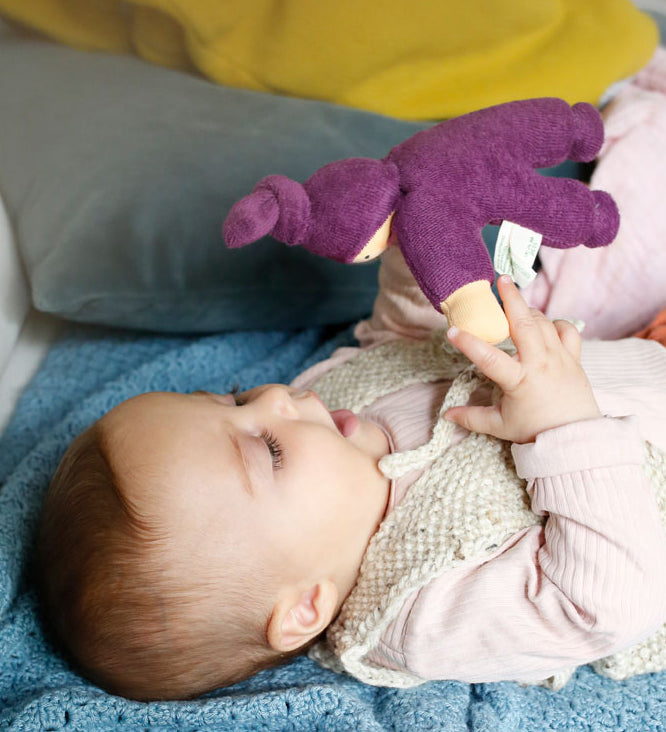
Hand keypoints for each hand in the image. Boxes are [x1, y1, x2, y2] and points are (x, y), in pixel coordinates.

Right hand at [444, 275, 600, 442]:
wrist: (576, 438)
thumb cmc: (536, 431)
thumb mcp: (500, 426)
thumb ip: (472, 417)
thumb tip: (447, 415)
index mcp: (519, 380)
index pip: (489, 358)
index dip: (469, 344)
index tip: (452, 331)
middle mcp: (540, 364)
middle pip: (524, 324)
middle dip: (511, 298)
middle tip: (500, 280)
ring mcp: (560, 358)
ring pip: (544, 322)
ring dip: (528, 309)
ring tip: (514, 302)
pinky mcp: (574, 358)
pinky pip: (567, 330)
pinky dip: (555, 323)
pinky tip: (544, 324)